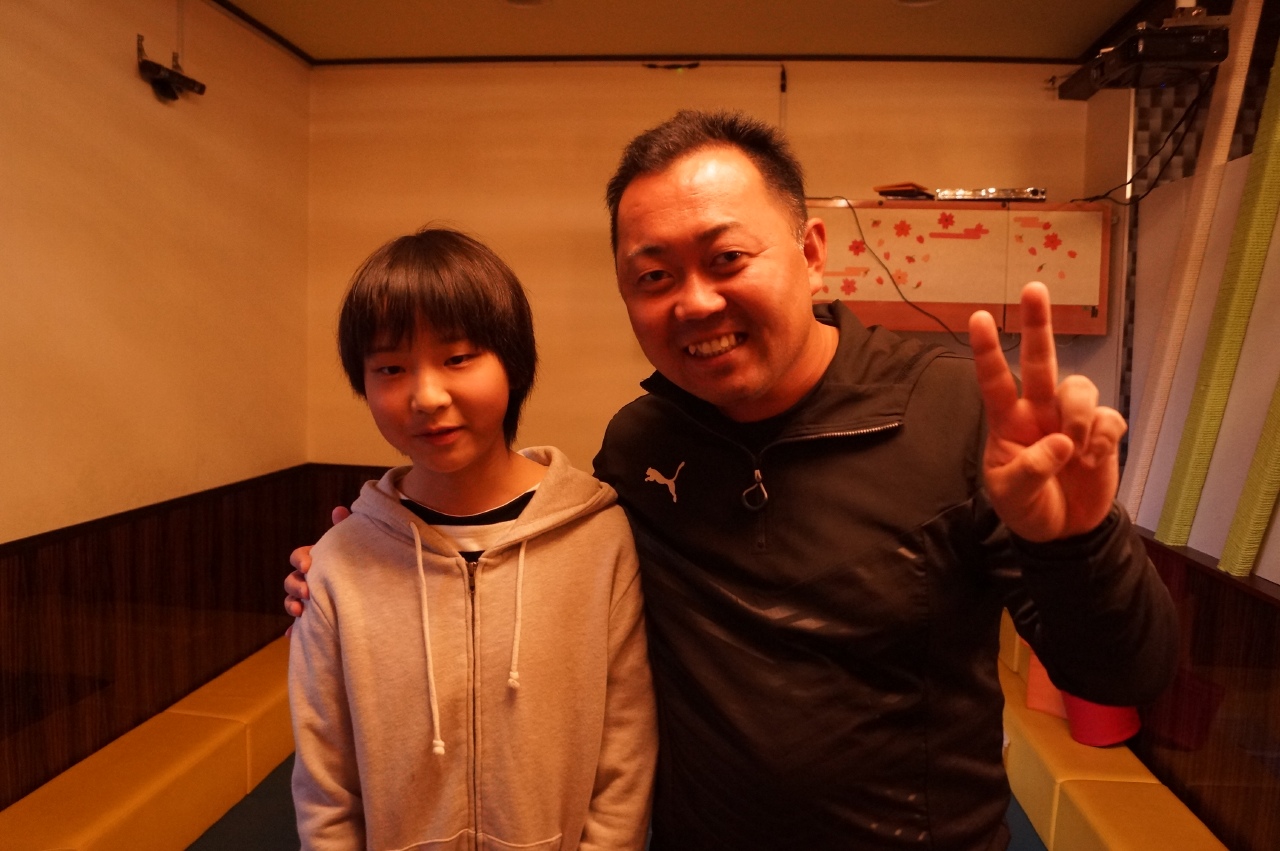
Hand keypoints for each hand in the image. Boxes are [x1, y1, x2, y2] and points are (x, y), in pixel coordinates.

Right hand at [284, 506, 350, 625]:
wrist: (373, 596)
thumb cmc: (358, 564)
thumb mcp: (353, 547)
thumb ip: (344, 528)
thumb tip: (339, 509)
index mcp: (315, 561)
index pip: (298, 557)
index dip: (299, 560)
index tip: (308, 566)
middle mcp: (308, 580)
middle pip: (290, 581)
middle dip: (294, 586)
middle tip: (308, 592)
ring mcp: (309, 600)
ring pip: (291, 602)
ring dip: (291, 605)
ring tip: (300, 612)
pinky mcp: (314, 620)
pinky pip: (299, 628)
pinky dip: (293, 631)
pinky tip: (292, 635)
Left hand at [968, 282, 1126, 541]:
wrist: (1064, 533)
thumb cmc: (1027, 508)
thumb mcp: (1013, 496)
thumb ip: (1030, 470)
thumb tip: (1061, 442)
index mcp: (1008, 422)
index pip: (994, 380)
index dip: (987, 350)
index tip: (979, 317)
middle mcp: (1039, 411)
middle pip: (1040, 360)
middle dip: (1038, 324)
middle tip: (1033, 288)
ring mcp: (1071, 419)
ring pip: (1080, 388)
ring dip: (1077, 417)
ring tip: (1075, 453)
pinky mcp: (1102, 432)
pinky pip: (1108, 417)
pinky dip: (1101, 438)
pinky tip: (1091, 460)